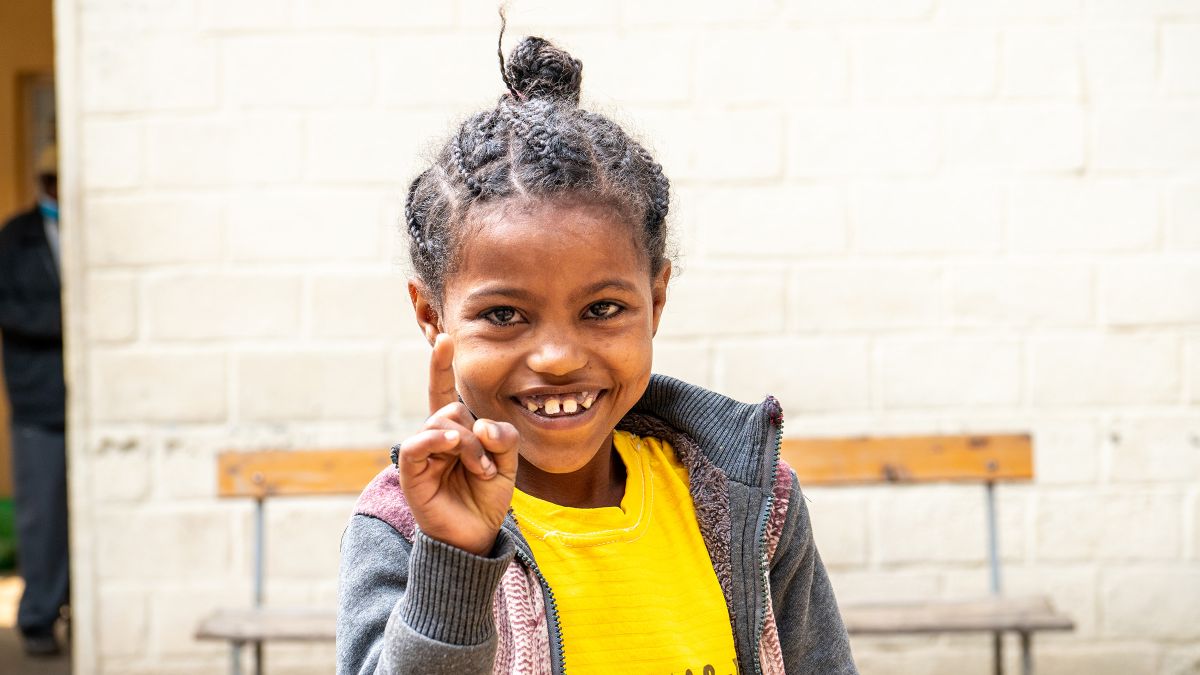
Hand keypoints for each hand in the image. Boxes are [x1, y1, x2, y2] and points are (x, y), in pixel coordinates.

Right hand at [397, 334, 518, 555]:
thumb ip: (502, 437)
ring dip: (467, 446)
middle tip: (488, 464)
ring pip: (440, 424)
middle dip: (476, 433)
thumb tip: (479, 425)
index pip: (444, 391)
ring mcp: (422, 454)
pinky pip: (416, 445)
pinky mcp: (412, 473)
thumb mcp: (506, 462)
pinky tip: (449, 446)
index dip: (441, 366)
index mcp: (456, 430)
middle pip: (452, 410)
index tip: (445, 339)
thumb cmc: (487, 496)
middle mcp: (435, 437)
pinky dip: (434, 440)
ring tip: (480, 471)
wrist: (476, 534)